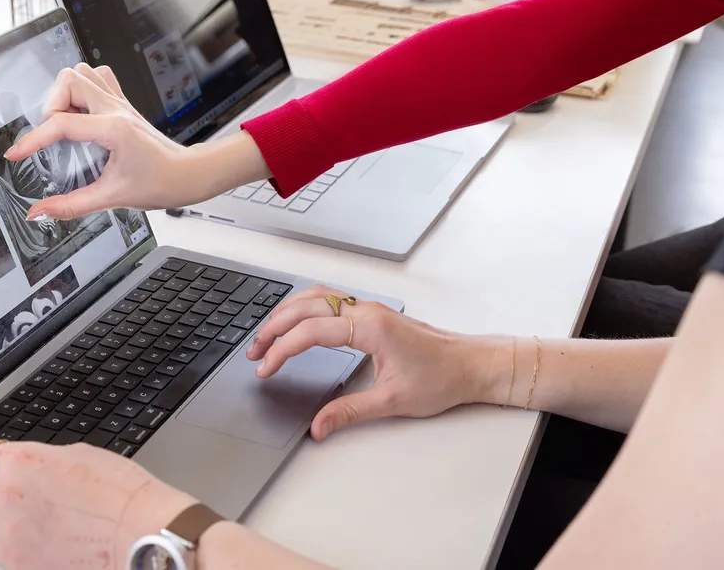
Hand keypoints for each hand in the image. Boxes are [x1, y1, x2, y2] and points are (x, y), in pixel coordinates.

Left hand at [0, 441, 196, 569]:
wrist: (135, 529)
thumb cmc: (118, 491)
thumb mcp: (76, 455)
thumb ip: (40, 460)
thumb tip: (29, 466)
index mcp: (22, 460)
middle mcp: (7, 493)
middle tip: (5, 488)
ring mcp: (8, 529)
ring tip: (12, 513)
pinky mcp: (14, 559)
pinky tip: (16, 533)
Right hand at [6, 64, 268, 219]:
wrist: (189, 175)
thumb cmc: (161, 183)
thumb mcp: (112, 198)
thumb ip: (71, 206)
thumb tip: (40, 212)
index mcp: (113, 129)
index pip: (62, 124)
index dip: (32, 139)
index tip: (17, 153)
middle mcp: (116, 109)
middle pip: (70, 79)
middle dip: (50, 105)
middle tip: (52, 134)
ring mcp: (121, 103)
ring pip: (84, 71)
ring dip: (66, 92)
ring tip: (64, 121)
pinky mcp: (123, 105)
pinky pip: (99, 78)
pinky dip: (83, 88)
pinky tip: (80, 112)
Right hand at [246, 286, 499, 439]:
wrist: (470, 364)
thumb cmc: (440, 377)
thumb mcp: (392, 401)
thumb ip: (349, 412)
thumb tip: (319, 426)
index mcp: (370, 327)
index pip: (311, 331)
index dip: (282, 350)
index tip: (265, 368)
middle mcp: (367, 310)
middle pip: (306, 306)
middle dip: (274, 326)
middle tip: (254, 351)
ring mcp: (369, 308)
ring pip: (316, 296)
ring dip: (287, 313)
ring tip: (266, 336)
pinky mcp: (372, 312)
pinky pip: (329, 299)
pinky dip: (304, 308)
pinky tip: (295, 322)